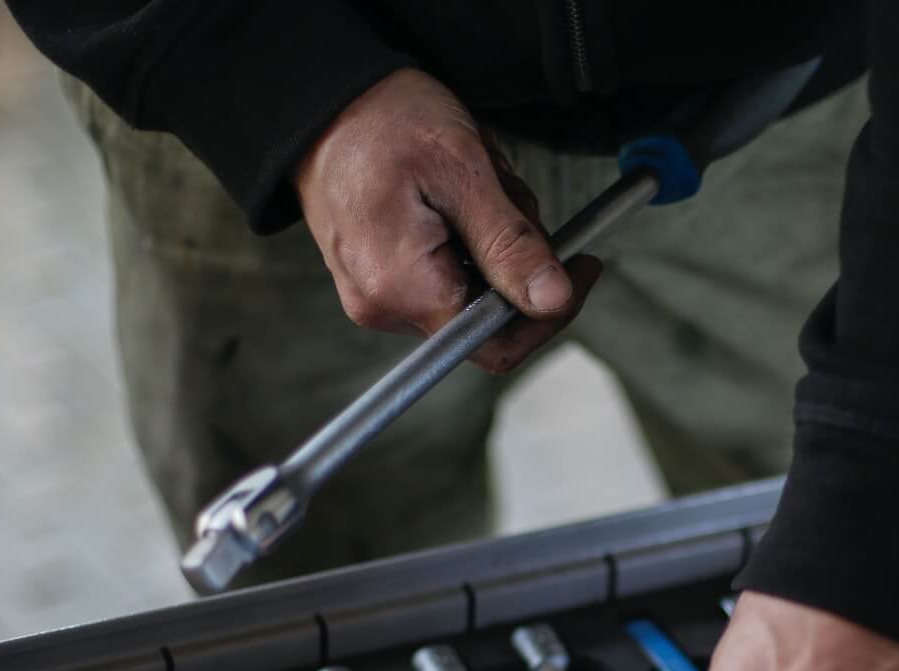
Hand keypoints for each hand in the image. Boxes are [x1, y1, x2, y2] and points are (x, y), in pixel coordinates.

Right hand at [294, 69, 601, 372]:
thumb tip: (552, 299)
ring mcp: (376, 294)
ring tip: (475, 180)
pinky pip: (444, 274)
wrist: (319, 99)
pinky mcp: (377, 276)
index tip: (580, 268)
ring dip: (493, 239)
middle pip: (487, 314)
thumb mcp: (462, 172)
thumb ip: (509, 244)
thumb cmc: (383, 121)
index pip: (495, 344)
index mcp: (403, 288)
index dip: (549, 314)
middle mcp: (383, 306)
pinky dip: (467, 236)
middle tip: (510, 192)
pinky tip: (453, 193)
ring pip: (472, 290)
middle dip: (517, 256)